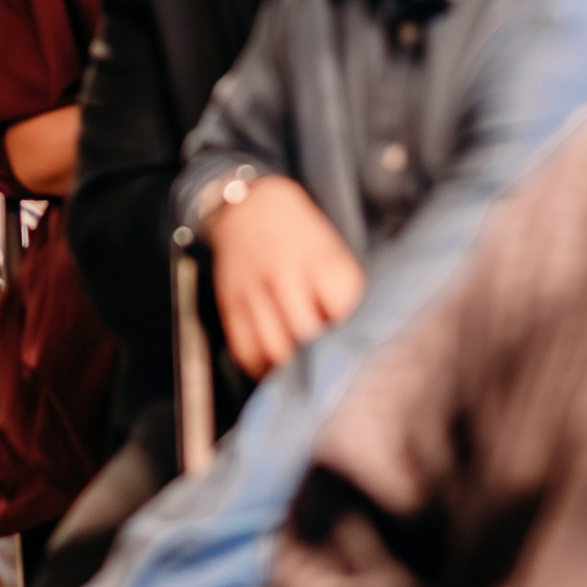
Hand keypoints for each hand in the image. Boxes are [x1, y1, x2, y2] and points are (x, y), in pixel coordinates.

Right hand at [211, 174, 366, 378]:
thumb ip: (344, 294)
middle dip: (320, 360)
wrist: (251, 209)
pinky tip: (276, 371)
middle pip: (304, 335)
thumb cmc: (303, 238)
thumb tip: (353, 341)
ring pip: (272, 348)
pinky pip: (244, 349)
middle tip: (332, 372)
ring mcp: (252, 289)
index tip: (357, 348)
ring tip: (304, 377)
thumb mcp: (334, 255)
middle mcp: (282, 273)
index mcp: (318, 260)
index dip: (350, 336)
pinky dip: (261, 369)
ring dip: (291, 372)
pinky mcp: (229, 303)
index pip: (341, 312)